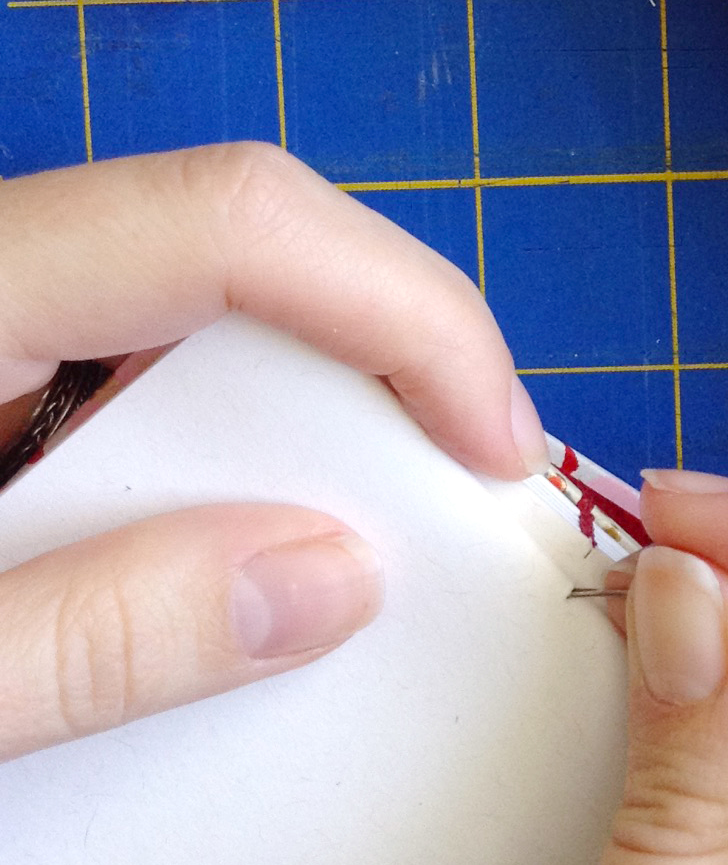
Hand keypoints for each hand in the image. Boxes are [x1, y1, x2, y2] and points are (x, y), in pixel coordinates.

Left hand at [0, 143, 546, 761]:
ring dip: (302, 419)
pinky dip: (218, 455)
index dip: (403, 312)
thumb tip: (337, 582)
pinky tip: (237, 553)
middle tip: (465, 502)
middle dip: (381, 362)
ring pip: (195, 308)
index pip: (229, 223)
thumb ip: (95, 640)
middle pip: (240, 247)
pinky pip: (133, 371)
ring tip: (365, 544)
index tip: (494, 450)